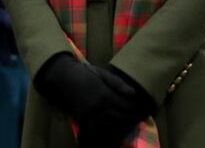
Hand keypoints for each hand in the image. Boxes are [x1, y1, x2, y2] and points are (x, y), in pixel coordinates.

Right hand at [35, 54, 152, 146]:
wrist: (61, 76)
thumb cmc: (82, 72)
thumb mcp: (101, 73)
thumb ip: (117, 83)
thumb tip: (133, 93)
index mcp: (105, 94)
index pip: (127, 106)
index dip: (137, 108)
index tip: (143, 109)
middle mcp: (99, 107)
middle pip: (121, 117)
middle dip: (132, 119)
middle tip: (139, 118)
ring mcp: (90, 114)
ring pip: (111, 126)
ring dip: (122, 126)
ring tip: (129, 125)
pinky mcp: (82, 119)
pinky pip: (97, 129)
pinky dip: (107, 132)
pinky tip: (113, 130)